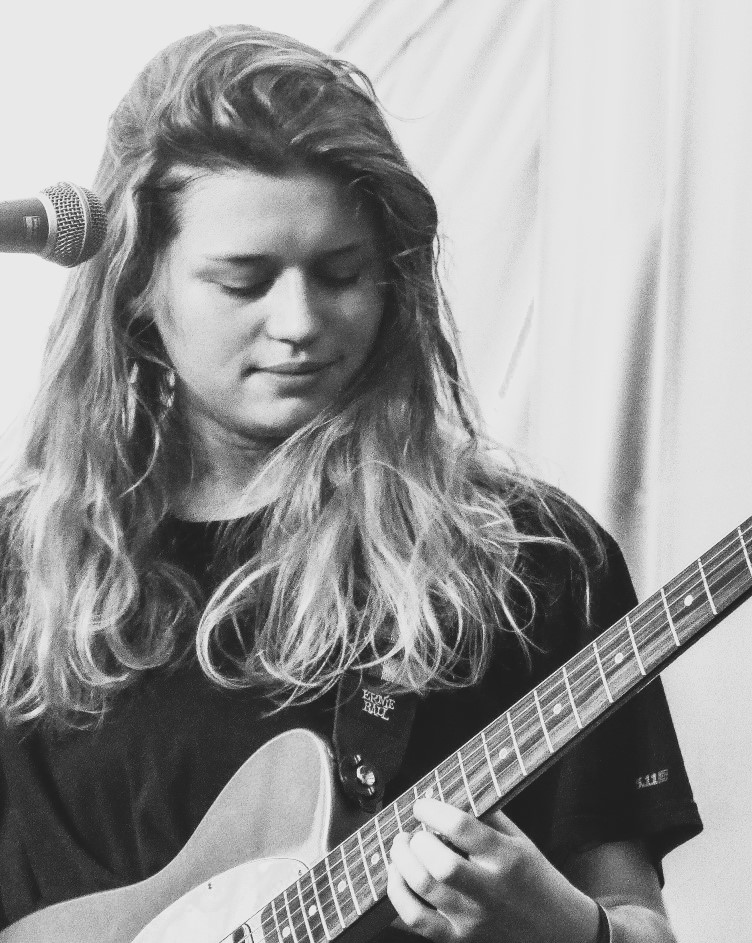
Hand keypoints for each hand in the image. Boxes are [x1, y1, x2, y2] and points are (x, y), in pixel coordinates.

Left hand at [387, 797, 598, 942]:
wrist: (557, 931)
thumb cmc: (534, 878)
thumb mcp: (519, 840)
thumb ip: (485, 817)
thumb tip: (447, 793)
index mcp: (507, 858)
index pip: (461, 827)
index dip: (433, 810)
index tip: (421, 805)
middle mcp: (490, 891)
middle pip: (440, 864)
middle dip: (417, 841)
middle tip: (413, 832)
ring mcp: (473, 919)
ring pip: (424, 889)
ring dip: (403, 861)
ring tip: (401, 847)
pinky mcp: (459, 939)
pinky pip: (416, 920)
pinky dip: (398, 895)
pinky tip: (398, 877)